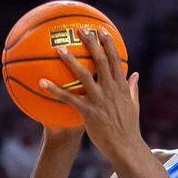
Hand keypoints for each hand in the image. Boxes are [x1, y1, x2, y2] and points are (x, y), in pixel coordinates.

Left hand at [41, 28, 140, 163]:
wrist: (126, 148)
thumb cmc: (129, 128)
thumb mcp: (134, 105)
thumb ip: (132, 87)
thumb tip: (135, 73)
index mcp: (121, 87)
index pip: (116, 60)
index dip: (108, 44)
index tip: (101, 31)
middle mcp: (111, 90)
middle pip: (101, 61)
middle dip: (91, 43)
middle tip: (80, 30)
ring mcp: (99, 100)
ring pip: (83, 75)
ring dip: (71, 60)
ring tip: (59, 49)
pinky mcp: (88, 112)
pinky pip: (68, 98)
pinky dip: (54, 90)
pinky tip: (42, 82)